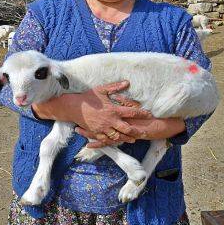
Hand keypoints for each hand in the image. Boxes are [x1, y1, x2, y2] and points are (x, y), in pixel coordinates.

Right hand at [33, 81, 151, 143]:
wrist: (74, 107)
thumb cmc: (88, 97)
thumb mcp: (102, 90)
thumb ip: (115, 87)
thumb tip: (127, 82)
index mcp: (113, 110)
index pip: (131, 112)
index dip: (142, 113)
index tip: (149, 114)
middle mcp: (110, 121)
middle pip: (127, 128)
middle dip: (137, 131)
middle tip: (144, 132)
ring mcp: (104, 128)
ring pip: (118, 136)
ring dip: (127, 138)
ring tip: (134, 140)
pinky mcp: (97, 133)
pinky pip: (107, 140)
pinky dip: (113, 141)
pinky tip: (117, 142)